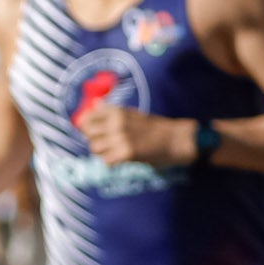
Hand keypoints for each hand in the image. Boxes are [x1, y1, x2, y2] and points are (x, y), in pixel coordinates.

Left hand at [75, 98, 191, 166]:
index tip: (95, 131)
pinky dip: (111, 161)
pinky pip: (106, 160)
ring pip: (95, 148)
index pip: (86, 118)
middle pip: (88, 134)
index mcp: (117, 112)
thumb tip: (95, 102)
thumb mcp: (132, 113)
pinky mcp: (127, 153)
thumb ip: (112, 111)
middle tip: (106, 142)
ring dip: (102, 151)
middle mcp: (117, 123)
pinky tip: (121, 158)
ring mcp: (121, 138)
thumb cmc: (154, 127)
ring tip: (115, 150)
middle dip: (94, 139)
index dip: (87, 126)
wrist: (177, 139)